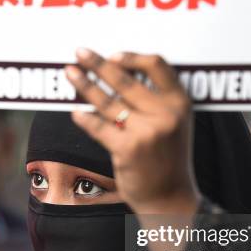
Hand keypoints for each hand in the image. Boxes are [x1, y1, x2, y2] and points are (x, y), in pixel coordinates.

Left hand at [66, 49, 198, 215]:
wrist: (169, 197)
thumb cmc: (167, 158)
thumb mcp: (174, 124)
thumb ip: (155, 100)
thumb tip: (119, 72)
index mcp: (180, 103)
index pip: (156, 65)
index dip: (132, 56)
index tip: (113, 55)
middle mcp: (165, 114)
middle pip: (125, 79)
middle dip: (98, 64)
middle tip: (80, 52)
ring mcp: (146, 132)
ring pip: (107, 101)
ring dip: (84, 84)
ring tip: (70, 72)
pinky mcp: (127, 150)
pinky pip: (99, 127)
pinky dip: (85, 118)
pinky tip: (76, 112)